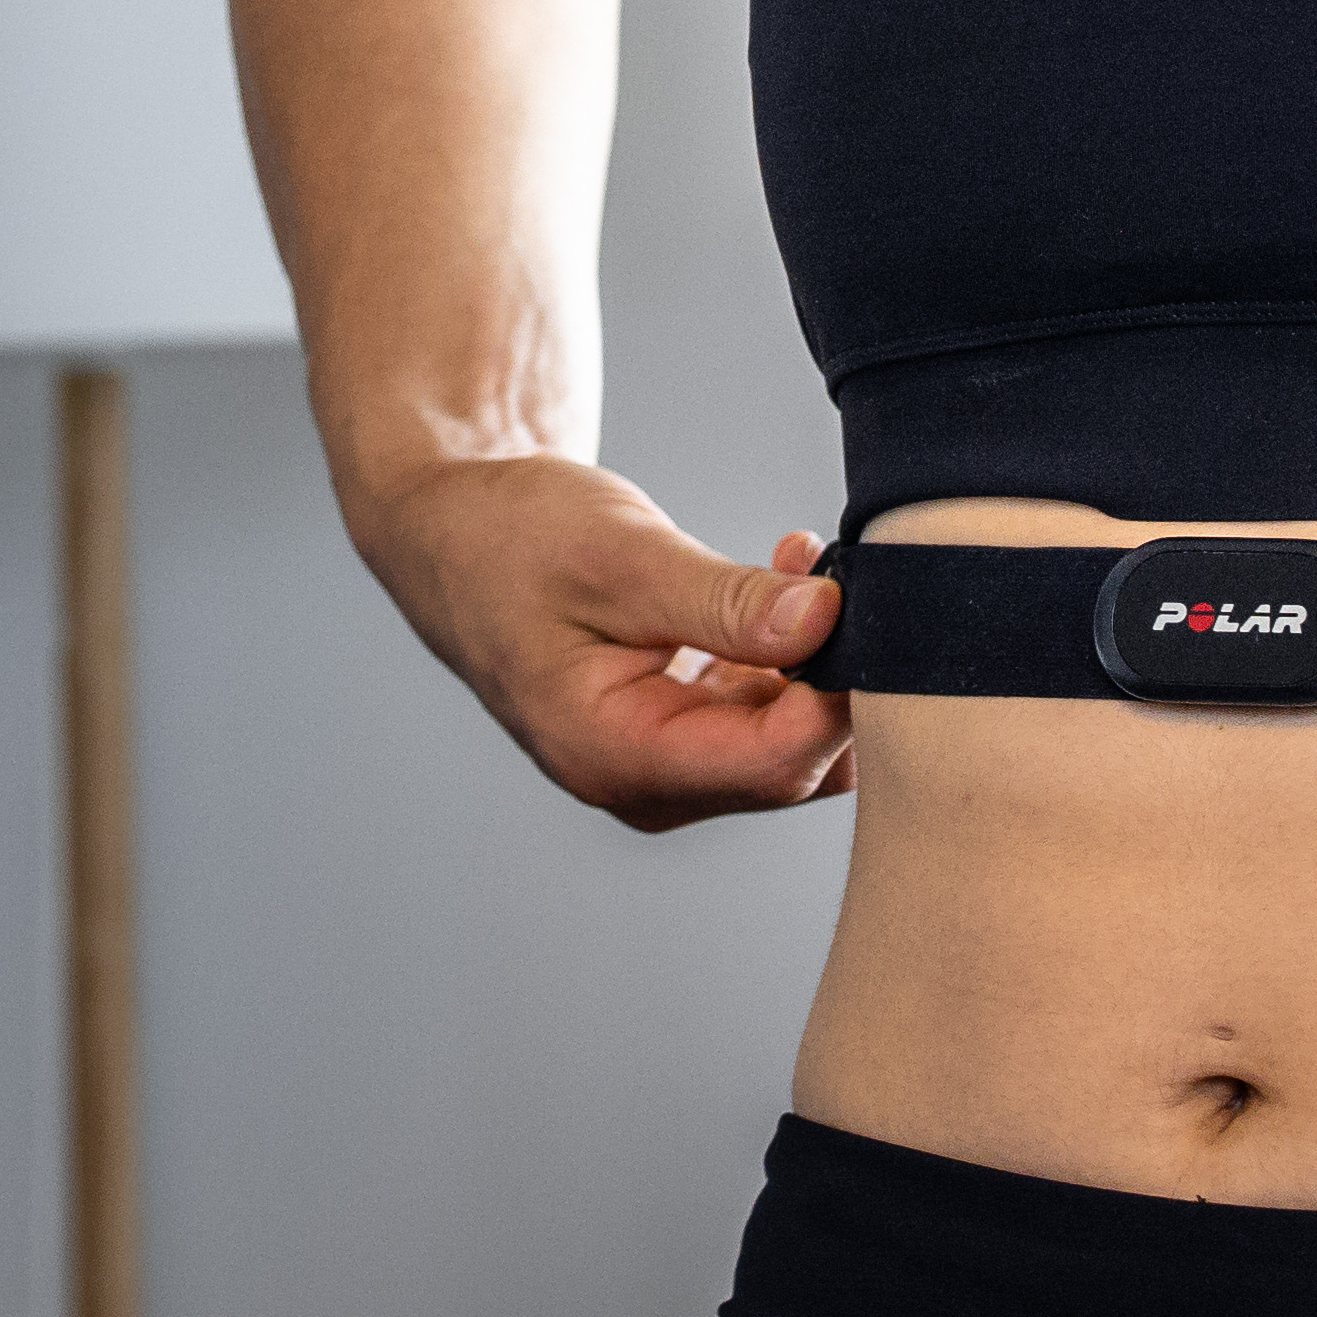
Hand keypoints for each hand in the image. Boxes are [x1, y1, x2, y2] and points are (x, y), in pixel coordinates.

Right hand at [353, 454, 851, 829]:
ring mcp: (659, 767)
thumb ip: (726, 601)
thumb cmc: (512, 540)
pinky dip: (789, 661)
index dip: (836, 695)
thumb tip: (826, 622)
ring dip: (815, 665)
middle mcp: (640, 784)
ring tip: (798, 567)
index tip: (862, 611)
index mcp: (613, 755)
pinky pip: (761, 721)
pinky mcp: (675, 736)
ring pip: (786, 747)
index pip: (771, 763)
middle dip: (835, 679)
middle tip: (846, 578)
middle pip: (790, 767)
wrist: (454, 532)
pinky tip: (781, 586)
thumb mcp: (622, 557)